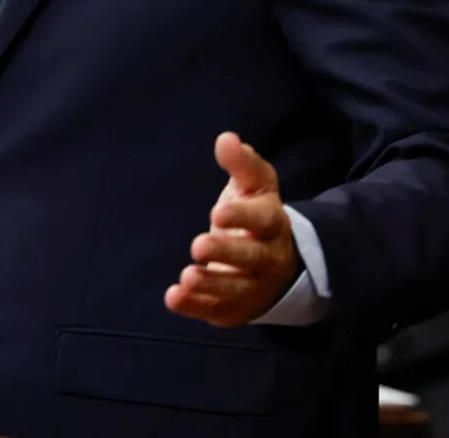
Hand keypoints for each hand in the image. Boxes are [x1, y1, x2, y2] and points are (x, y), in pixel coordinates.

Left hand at [164, 132, 300, 327]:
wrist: (274, 264)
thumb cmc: (256, 217)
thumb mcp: (255, 187)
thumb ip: (243, 164)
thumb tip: (226, 139)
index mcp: (274, 224)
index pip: (264, 220)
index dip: (243, 217)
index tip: (218, 213)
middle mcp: (269, 258)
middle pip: (251, 257)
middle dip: (226, 252)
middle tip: (197, 245)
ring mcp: (254, 287)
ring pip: (236, 289)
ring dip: (211, 284)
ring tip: (187, 276)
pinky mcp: (236, 309)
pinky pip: (217, 310)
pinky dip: (195, 306)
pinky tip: (174, 297)